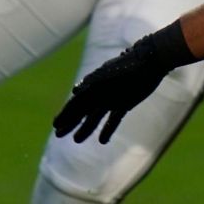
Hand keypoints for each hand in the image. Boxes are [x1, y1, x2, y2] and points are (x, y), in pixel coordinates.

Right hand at [53, 28, 186, 144]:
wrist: (149, 62)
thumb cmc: (127, 68)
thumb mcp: (108, 76)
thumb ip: (93, 84)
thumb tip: (74, 92)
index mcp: (93, 86)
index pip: (75, 103)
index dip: (65, 114)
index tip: (55, 125)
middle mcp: (99, 93)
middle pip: (82, 111)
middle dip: (70, 123)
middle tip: (58, 135)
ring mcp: (111, 99)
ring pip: (95, 117)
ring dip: (85, 128)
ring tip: (76, 140)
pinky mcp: (125, 104)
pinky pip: (113, 119)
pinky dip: (108, 129)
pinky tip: (102, 141)